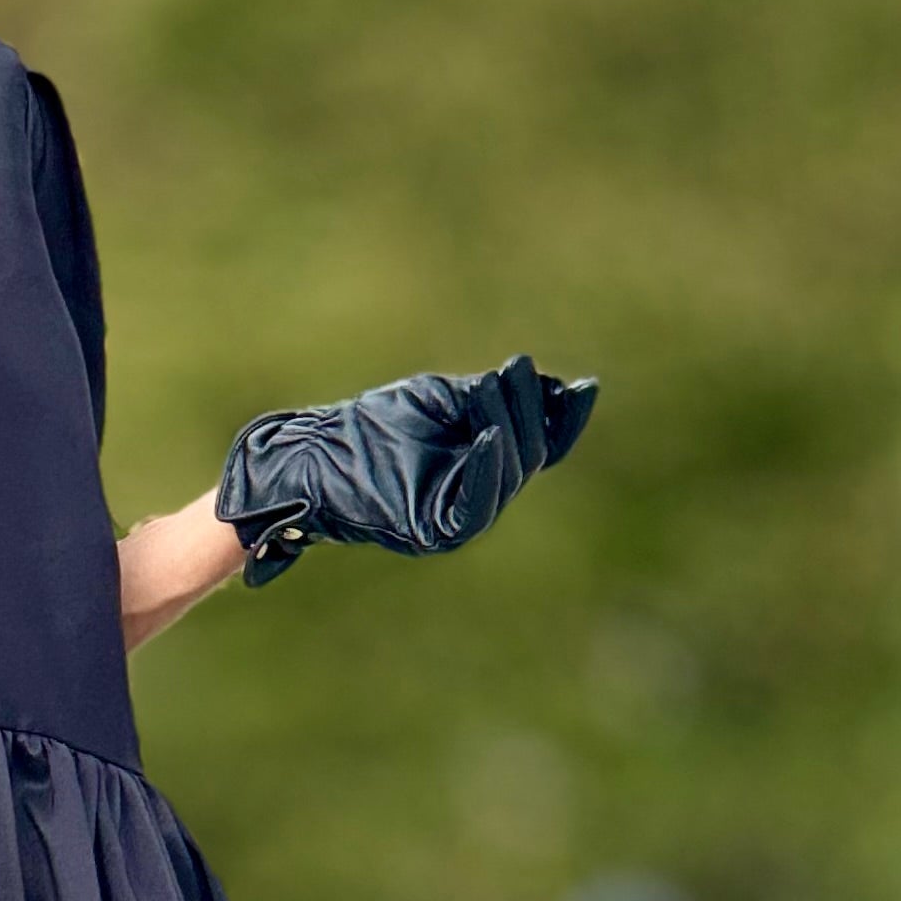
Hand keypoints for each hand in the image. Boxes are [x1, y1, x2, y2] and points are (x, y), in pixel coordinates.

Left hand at [218, 354, 597, 584]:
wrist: (315, 453)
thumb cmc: (373, 425)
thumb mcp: (443, 400)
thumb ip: (495, 397)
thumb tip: (557, 388)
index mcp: (486, 468)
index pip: (543, 446)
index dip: (566, 419)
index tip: (585, 385)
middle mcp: (480, 498)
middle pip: (530, 456)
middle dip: (525, 408)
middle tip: (514, 368)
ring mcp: (459, 520)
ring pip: (508, 477)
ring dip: (505, 427)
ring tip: (488, 386)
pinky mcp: (433, 532)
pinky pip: (474, 508)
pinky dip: (484, 471)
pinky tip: (486, 436)